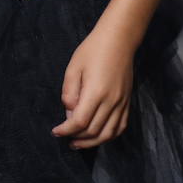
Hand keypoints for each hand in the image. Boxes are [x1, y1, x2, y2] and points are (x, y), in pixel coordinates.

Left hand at [51, 25, 132, 148]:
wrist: (119, 39)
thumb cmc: (93, 50)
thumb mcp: (74, 67)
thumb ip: (69, 92)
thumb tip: (69, 113)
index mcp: (96, 92)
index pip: (80, 122)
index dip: (66, 130)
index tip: (56, 131)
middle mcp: (111, 101)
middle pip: (93, 130)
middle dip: (77, 138)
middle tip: (65, 137)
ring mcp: (122, 103)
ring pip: (108, 133)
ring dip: (92, 142)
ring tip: (78, 143)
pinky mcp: (127, 101)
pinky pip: (120, 126)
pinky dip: (109, 136)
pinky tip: (98, 136)